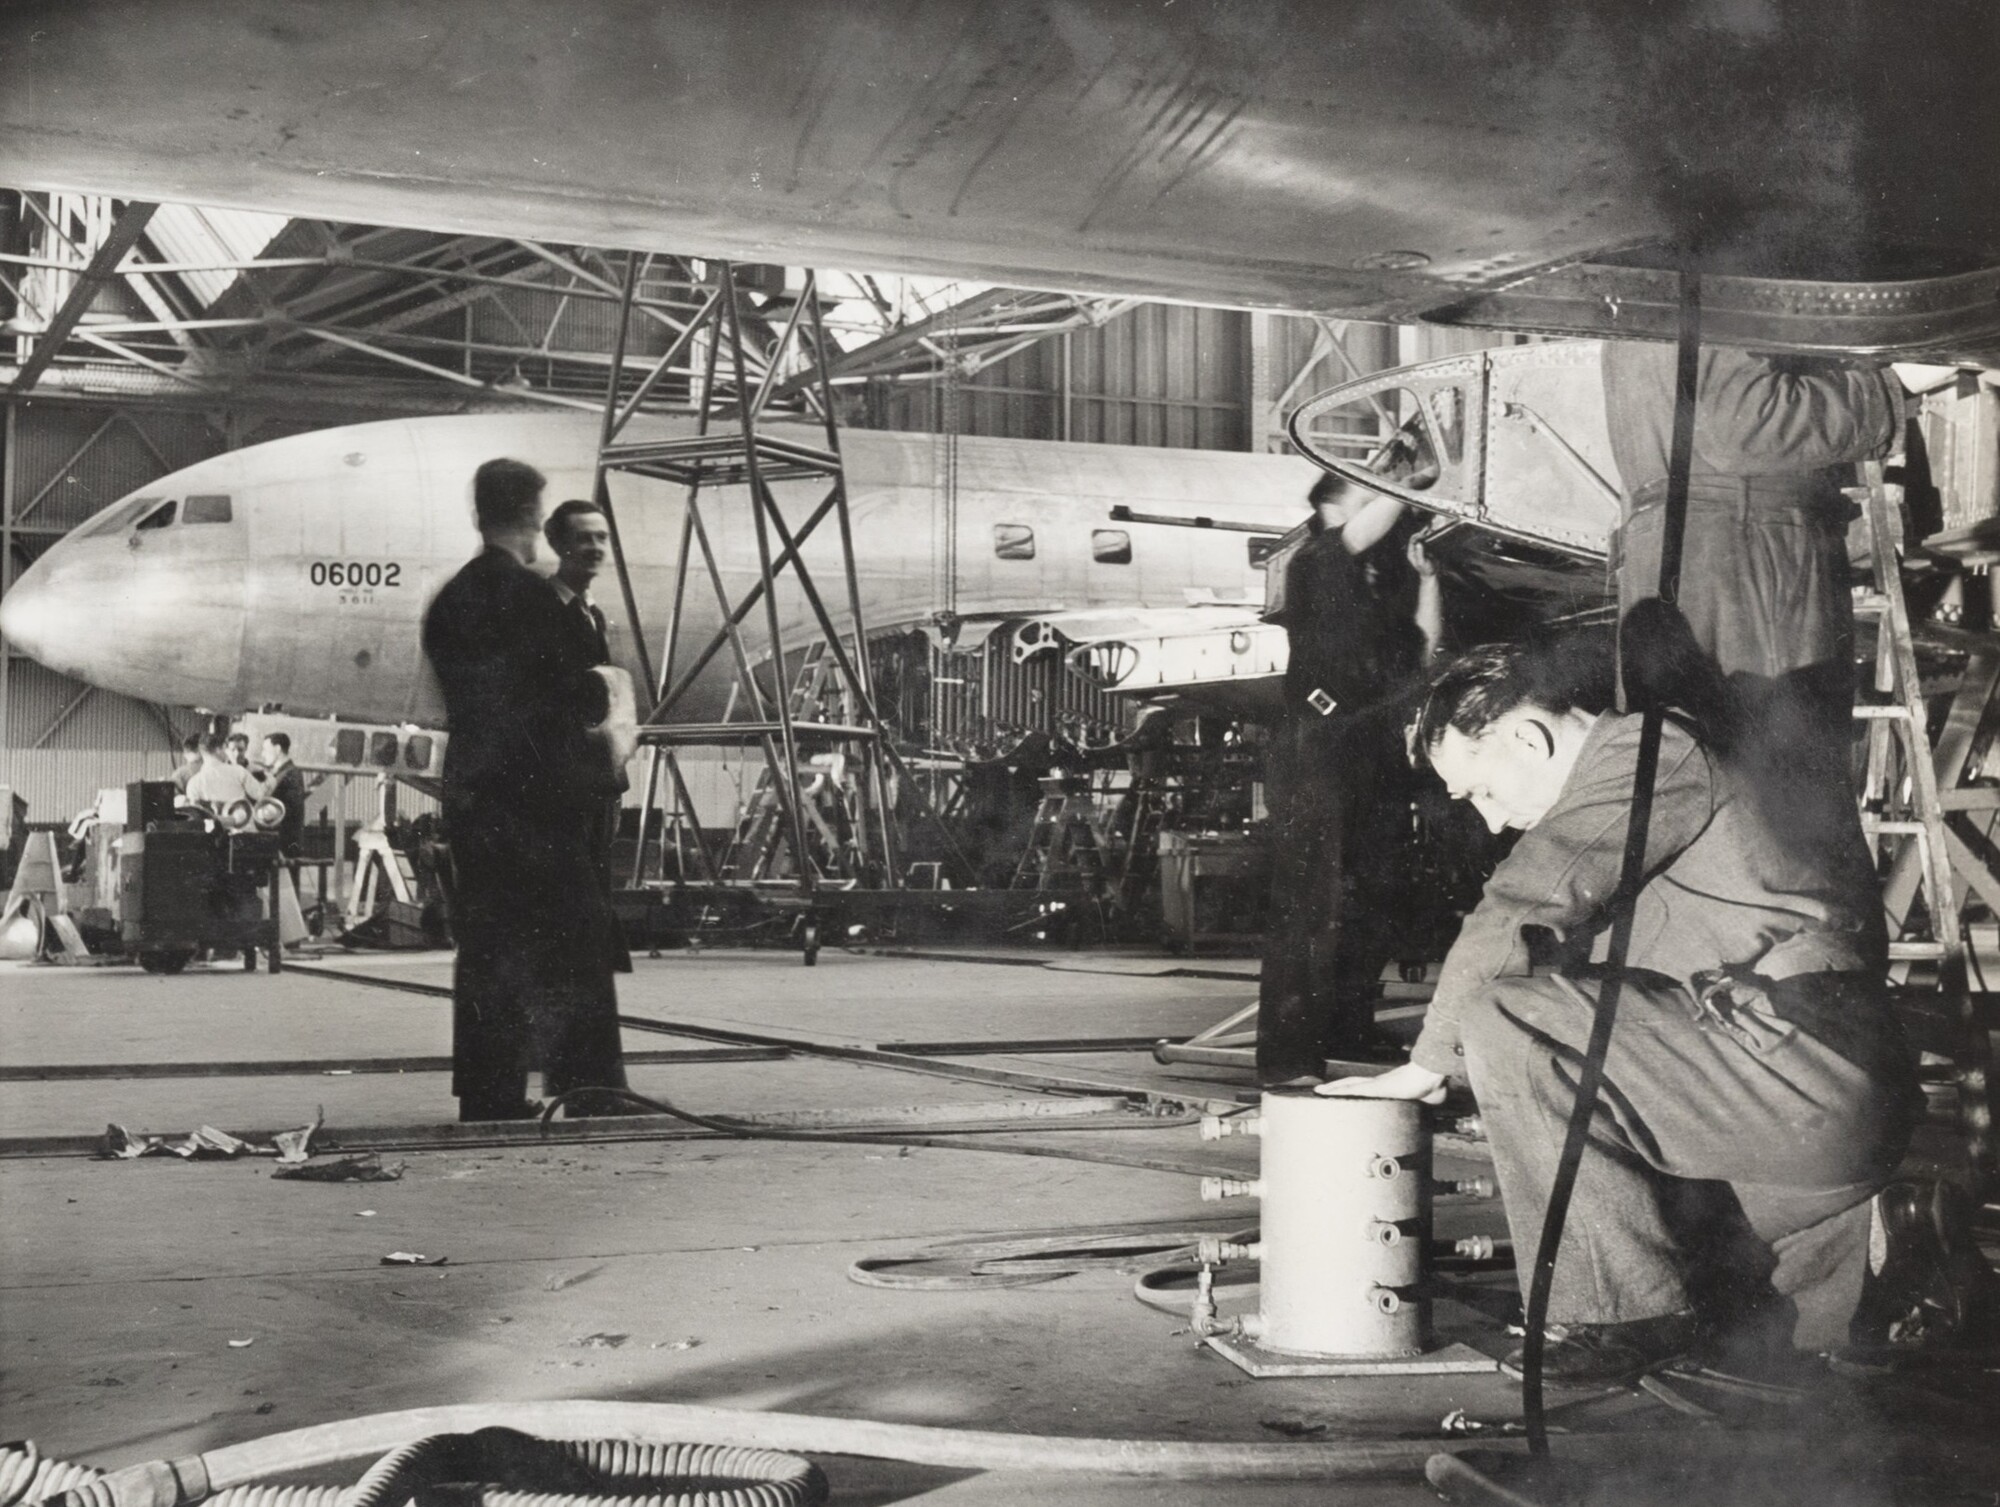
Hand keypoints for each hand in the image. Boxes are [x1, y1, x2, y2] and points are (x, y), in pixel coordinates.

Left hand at [1314, 1062, 1447, 1102]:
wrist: (1433, 1075)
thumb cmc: (1432, 1084)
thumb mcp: (1429, 1100)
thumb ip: (1425, 1104)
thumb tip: (1433, 1110)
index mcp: (1388, 1086)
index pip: (1365, 1086)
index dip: (1352, 1088)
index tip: (1342, 1092)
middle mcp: (1379, 1083)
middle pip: (1352, 1083)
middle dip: (1336, 1087)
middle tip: (1321, 1091)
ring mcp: (1377, 1084)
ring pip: (1349, 1085)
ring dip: (1333, 1089)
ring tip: (1319, 1092)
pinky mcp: (1378, 1087)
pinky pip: (1355, 1090)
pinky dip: (1342, 1091)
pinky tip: (1331, 1094)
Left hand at [1406, 531, 1437, 578]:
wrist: (1432, 573)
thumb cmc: (1426, 570)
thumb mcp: (1422, 562)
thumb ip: (1420, 553)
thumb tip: (1418, 544)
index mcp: (1411, 553)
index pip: (1412, 542)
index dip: (1416, 536)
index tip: (1422, 534)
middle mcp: (1414, 550)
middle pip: (1416, 539)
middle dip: (1421, 533)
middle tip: (1426, 529)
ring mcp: (1420, 549)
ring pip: (1421, 539)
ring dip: (1425, 534)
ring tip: (1429, 529)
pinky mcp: (1426, 549)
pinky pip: (1426, 541)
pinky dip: (1429, 537)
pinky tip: (1431, 533)